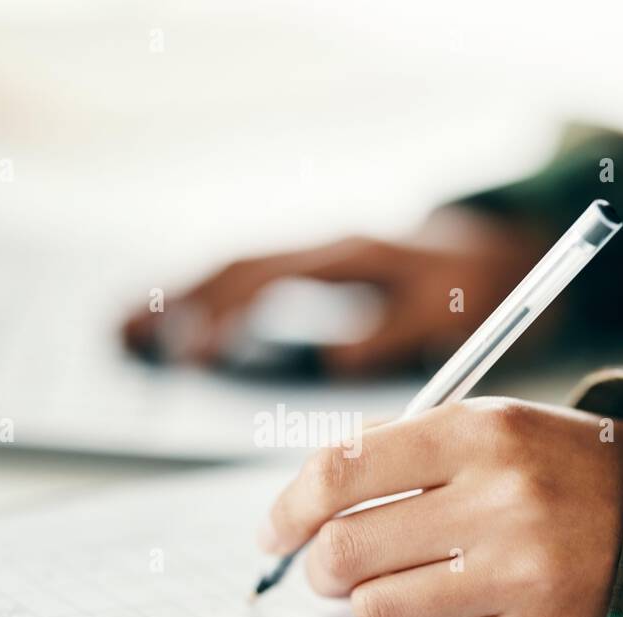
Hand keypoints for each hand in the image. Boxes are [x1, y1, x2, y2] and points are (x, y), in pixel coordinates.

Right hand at [122, 208, 543, 375]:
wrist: (498, 248)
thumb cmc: (472, 283)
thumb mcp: (444, 306)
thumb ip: (394, 330)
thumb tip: (336, 362)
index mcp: (344, 254)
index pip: (266, 277)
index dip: (225, 310)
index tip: (196, 349)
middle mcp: (320, 250)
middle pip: (231, 269)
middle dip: (178, 299)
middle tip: (124, 335)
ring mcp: (313, 259)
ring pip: (232, 273)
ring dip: (182, 298)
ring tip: (124, 330)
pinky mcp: (314, 276)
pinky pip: (249, 287)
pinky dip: (210, 305)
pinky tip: (180, 332)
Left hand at [257, 399, 622, 616]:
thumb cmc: (558, 468)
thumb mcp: (488, 425)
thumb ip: (398, 446)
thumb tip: (307, 493)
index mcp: (478, 433)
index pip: (340, 471)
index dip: (288, 509)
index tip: (274, 532)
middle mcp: (498, 498)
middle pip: (345, 551)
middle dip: (319, 568)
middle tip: (327, 569)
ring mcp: (519, 571)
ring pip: (376, 612)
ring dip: (362, 607)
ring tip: (380, 589)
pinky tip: (439, 607)